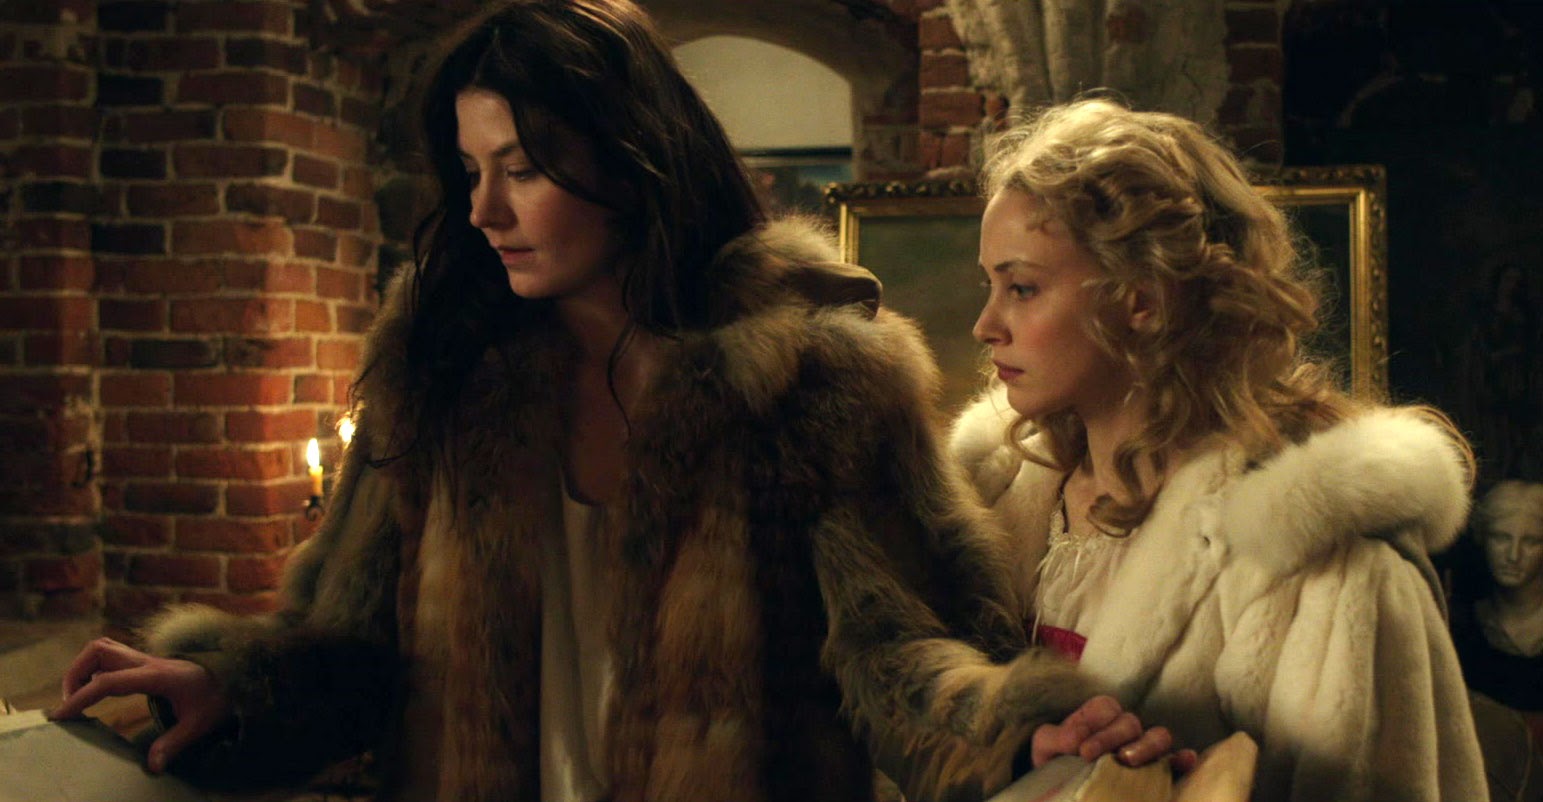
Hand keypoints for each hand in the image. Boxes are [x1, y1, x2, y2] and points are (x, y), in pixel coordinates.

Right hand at [49, 637, 231, 772]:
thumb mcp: (199, 724)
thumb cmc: (219, 698)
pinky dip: (95, 668)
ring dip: (83, 667)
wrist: (237, 675)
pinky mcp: (146, 661)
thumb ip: (173, 743)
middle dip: (74, 674)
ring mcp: (146, 658)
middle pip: (98, 650)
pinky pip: (112, 655)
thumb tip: (153, 767)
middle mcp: (148, 661)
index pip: (108, 681)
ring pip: (103, 648)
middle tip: (71, 704)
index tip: (62, 714)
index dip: (80, 696)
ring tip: (79, 697)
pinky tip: (97, 691)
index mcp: (157, 675)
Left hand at [1030, 695, 1197, 770]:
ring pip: (1158, 736)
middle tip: (1089, 755)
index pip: (1104, 707)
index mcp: (1099, 717)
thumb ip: (1054, 738)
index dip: (1090, 722)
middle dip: (1109, 736)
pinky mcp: (1160, 772)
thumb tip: (1074, 742)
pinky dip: (1183, 759)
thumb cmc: (1055, 762)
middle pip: (1129, 722)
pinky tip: (1184, 761)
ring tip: (1126, 760)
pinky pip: (1177, 761)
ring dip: (1145, 746)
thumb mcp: (1046, 747)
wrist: (1061, 787)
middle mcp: (1125, 730)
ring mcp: (1144, 750)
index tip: (1076, 746)